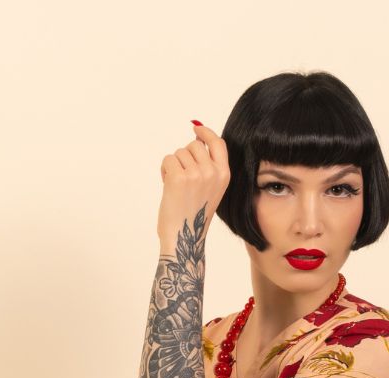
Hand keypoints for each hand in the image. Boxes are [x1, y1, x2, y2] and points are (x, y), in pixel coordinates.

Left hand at [157, 122, 229, 247]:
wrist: (184, 238)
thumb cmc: (194, 215)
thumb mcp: (211, 189)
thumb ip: (209, 165)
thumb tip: (197, 137)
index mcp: (224, 175)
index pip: (218, 143)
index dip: (206, 133)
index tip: (196, 128)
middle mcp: (212, 173)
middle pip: (194, 145)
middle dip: (185, 156)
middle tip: (183, 176)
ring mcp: (196, 174)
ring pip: (180, 152)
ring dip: (174, 165)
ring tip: (176, 185)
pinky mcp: (178, 177)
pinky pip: (168, 159)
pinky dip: (164, 170)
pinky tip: (168, 185)